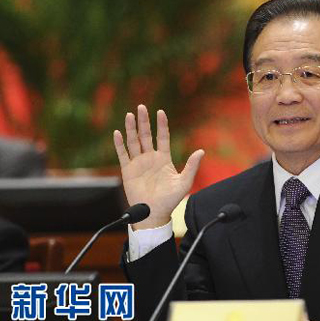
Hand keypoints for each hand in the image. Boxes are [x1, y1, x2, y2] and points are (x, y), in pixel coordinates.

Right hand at [113, 104, 203, 228]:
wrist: (154, 214)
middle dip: (143, 121)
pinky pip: (123, 154)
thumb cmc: (171, 200)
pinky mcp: (128, 170)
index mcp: (163, 159)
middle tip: (141, 107)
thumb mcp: (184, 182)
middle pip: (145, 135)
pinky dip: (120, 144)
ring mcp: (138, 163)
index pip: (162, 137)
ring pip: (133, 142)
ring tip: (129, 115)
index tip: (160, 112)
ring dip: (131, 128)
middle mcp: (150, 158)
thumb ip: (192, 166)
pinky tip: (118, 133)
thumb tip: (201, 151)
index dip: (161, 124)